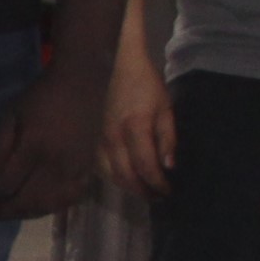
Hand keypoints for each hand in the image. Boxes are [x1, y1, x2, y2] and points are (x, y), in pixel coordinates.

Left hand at [0, 66, 107, 220]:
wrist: (82, 85)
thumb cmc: (40, 97)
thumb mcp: (10, 116)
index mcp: (34, 147)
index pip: (8, 183)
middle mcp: (57, 164)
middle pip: (28, 200)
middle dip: (7, 210)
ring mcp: (77, 169)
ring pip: (50, 204)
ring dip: (28, 213)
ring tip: (11, 212)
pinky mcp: (89, 170)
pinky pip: (71, 199)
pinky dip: (52, 207)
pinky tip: (38, 206)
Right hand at [102, 40, 177, 200]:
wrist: (113, 64)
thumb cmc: (144, 83)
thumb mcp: (164, 107)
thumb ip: (168, 138)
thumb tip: (169, 166)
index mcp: (134, 128)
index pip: (146, 168)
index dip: (158, 184)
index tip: (169, 191)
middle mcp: (112, 138)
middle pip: (126, 177)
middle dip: (143, 191)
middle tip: (157, 197)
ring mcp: (97, 138)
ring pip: (110, 174)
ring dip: (127, 186)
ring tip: (142, 190)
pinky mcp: (90, 137)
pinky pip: (99, 165)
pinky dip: (112, 176)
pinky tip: (123, 176)